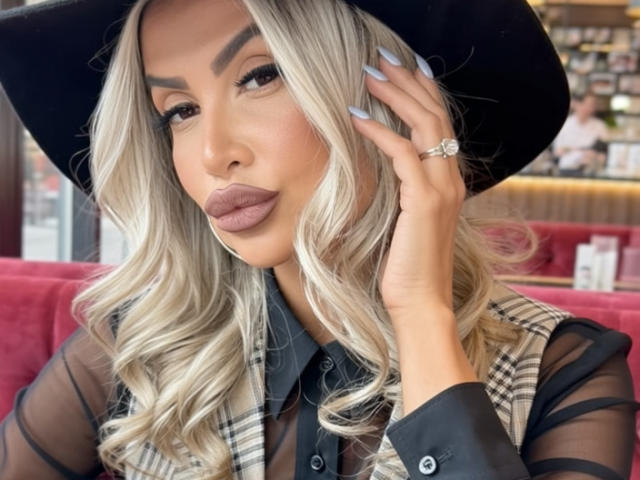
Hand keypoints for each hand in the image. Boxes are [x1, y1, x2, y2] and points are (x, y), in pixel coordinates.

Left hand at [349, 48, 464, 319]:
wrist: (419, 303)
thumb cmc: (408, 266)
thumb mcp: (407, 219)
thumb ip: (405, 189)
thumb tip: (383, 163)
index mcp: (449, 181)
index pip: (440, 123)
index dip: (422, 92)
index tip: (401, 69)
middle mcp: (452, 179)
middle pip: (435, 114)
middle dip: (408, 81)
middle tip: (382, 58)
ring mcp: (443, 189)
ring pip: (424, 125)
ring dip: (395, 96)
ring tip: (369, 74)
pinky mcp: (426, 201)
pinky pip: (402, 152)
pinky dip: (378, 130)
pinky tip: (355, 116)